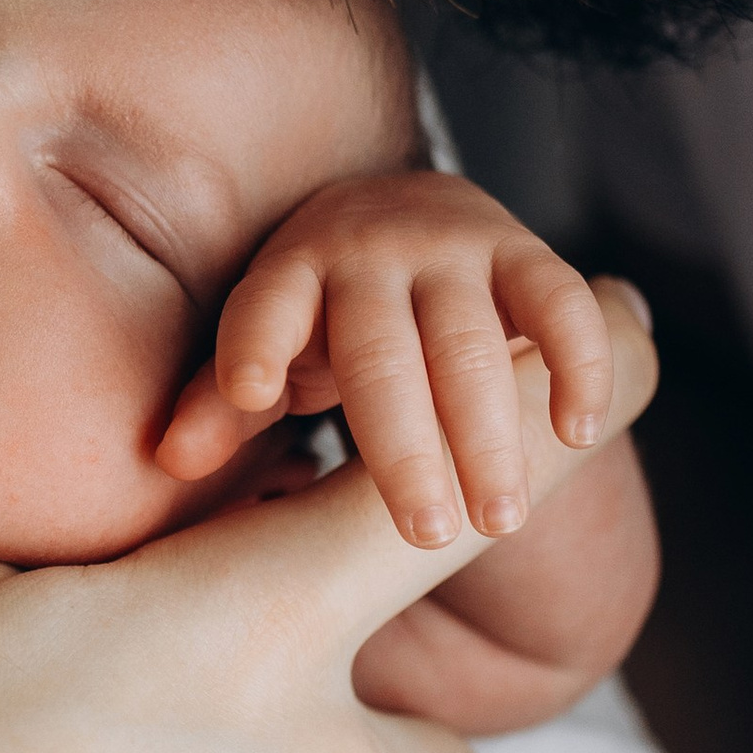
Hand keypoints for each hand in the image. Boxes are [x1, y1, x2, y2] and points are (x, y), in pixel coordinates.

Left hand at [159, 170, 617, 545]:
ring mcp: (452, 249)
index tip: (251, 394)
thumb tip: (173, 460)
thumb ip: (221, 407)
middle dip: (404, 449)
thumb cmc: (317, 319)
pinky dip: (576, 366)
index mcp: (290, 274)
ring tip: (500, 522)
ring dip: (490, 436)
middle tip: (426, 537)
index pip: (265, 307)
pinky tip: (579, 435)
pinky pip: (559, 306)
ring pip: (472, 344)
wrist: (398, 216)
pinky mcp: (525, 254)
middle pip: (383, 355)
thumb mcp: (264, 354)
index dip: (256, 344)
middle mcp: (370, 253)